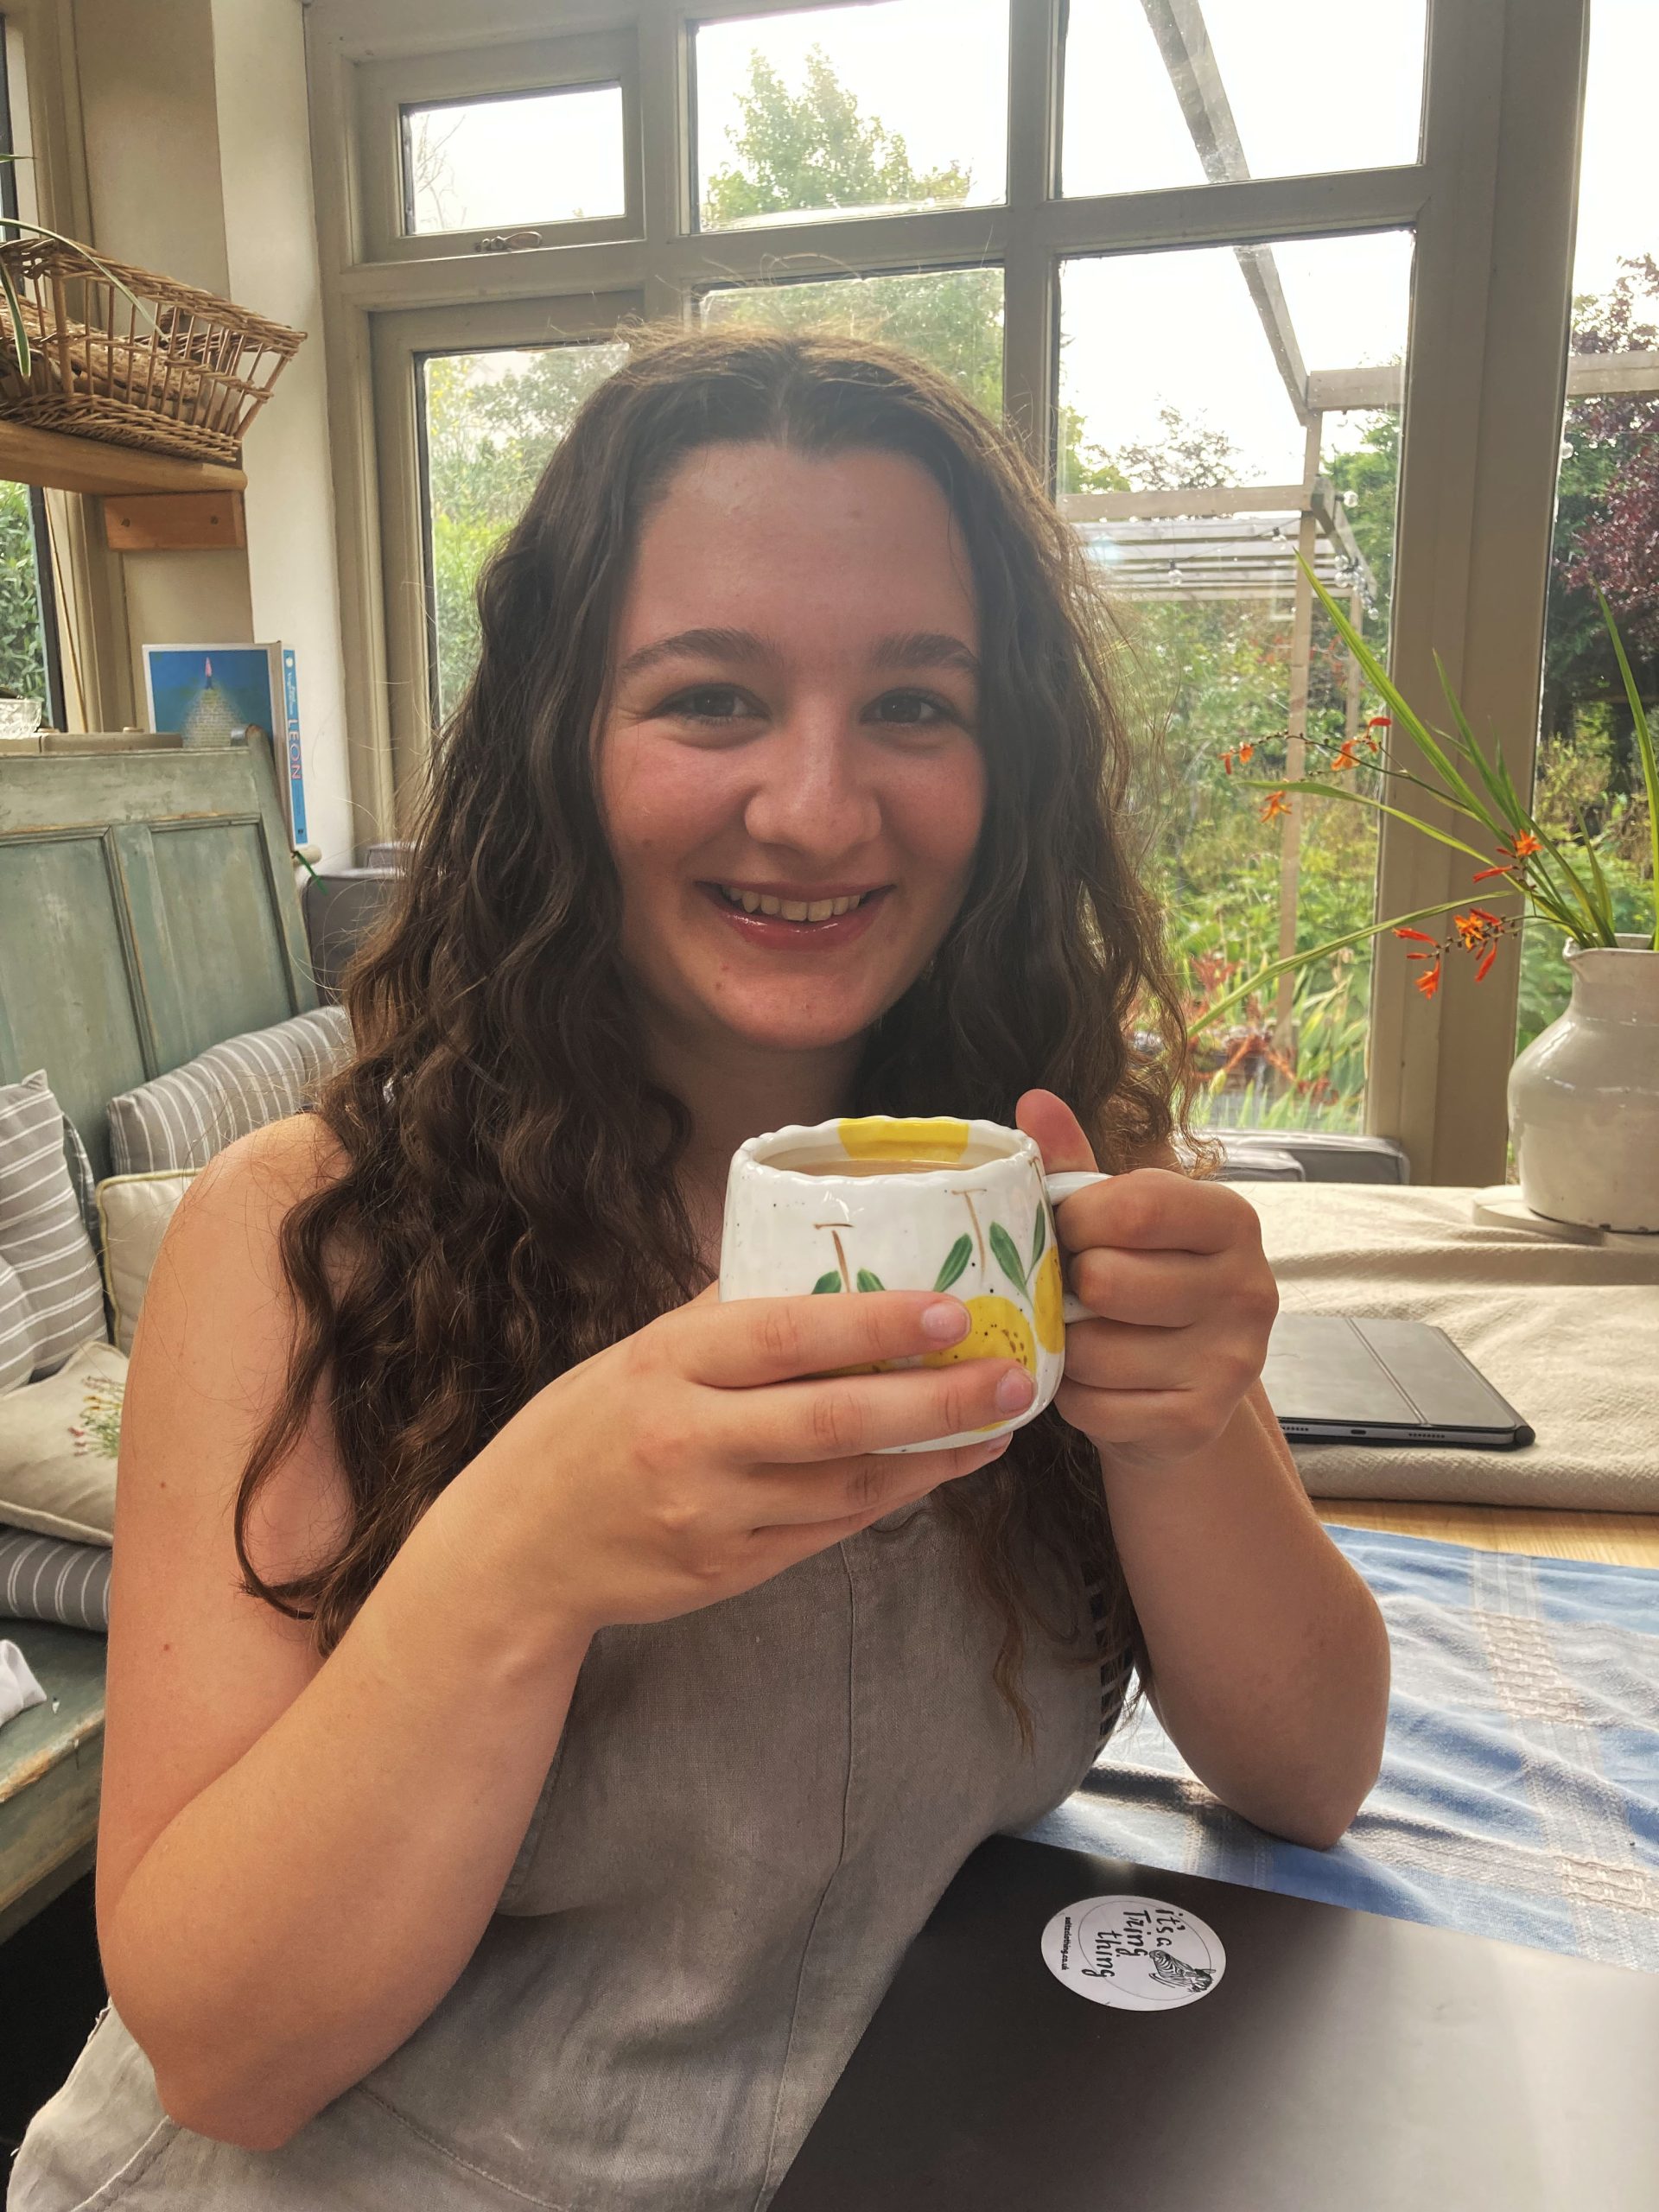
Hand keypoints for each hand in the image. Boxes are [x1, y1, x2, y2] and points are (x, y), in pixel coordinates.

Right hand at [463, 1289, 1035, 1636]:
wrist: (517, 1550)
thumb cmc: (587, 1430)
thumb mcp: (640, 1354)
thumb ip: (729, 1314)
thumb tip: (828, 1255)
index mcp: (668, 1363)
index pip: (787, 1334)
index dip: (876, 1325)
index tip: (953, 1312)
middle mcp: (689, 1439)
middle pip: (834, 1420)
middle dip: (935, 1402)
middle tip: (1013, 1377)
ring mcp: (711, 1514)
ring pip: (846, 1484)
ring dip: (933, 1456)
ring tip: (999, 1423)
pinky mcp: (728, 1570)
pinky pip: (829, 1529)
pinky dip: (891, 1497)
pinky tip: (939, 1469)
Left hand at [1016, 1089, 1277, 1477]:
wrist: (1180, 1402)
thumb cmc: (1140, 1292)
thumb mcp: (1116, 1222)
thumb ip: (1076, 1166)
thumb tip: (1034, 1100)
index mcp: (1231, 1221)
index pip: (1138, 1205)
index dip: (1077, 1219)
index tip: (1066, 1231)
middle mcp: (1248, 1288)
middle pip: (1108, 1279)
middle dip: (1066, 1288)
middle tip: (1072, 1293)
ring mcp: (1231, 1361)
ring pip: (1093, 1349)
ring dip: (1065, 1348)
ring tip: (1082, 1339)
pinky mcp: (1200, 1422)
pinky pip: (1095, 1405)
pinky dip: (1076, 1397)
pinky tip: (1094, 1384)